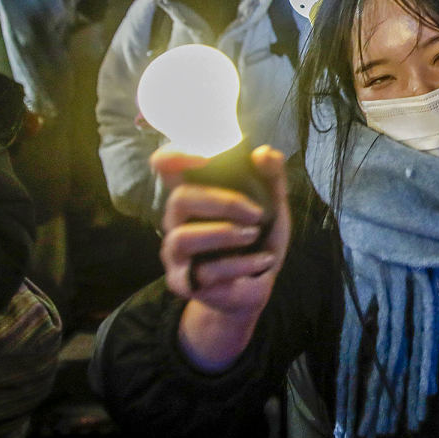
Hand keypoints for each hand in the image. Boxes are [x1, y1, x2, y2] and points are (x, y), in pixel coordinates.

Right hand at [157, 146, 289, 317]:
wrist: (256, 284)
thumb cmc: (258, 237)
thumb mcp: (273, 205)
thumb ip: (272, 177)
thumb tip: (264, 153)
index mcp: (194, 194)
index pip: (165, 166)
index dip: (175, 155)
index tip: (206, 158)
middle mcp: (176, 221)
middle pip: (179, 198)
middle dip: (224, 202)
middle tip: (257, 213)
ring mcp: (175, 253)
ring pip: (184, 237)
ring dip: (225, 234)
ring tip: (254, 236)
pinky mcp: (183, 282)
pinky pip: (205, 272)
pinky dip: (241, 264)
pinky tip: (263, 261)